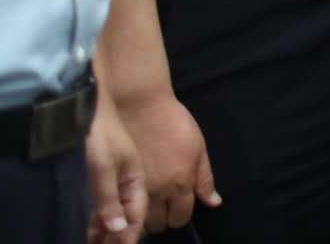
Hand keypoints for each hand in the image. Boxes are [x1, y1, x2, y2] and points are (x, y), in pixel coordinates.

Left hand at [82, 88, 145, 243]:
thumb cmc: (98, 133)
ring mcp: (111, 179)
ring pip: (110, 213)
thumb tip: (119, 230)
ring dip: (102, 230)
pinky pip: (97, 205)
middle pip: (125, 217)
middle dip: (116, 236)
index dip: (128, 236)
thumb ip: (109, 199)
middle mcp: (126, 181)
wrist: (85, 102)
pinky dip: (92, 220)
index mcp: (135, 178)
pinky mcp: (95, 176)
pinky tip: (84, 230)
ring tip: (90, 242)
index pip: (136, 215)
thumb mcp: (103, 167)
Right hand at [116, 91, 217, 233]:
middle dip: (162, 218)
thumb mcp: (198, 147)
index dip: (179, 215)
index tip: (176, 208)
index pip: (181, 217)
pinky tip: (130, 200)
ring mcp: (135, 189)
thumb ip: (204, 178)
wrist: (141, 106)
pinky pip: (121, 209)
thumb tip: (214, 202)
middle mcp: (158, 191)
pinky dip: (126, 210)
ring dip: (143, 216)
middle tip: (161, 205)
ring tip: (145, 202)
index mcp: (181, 183)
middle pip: (159, 223)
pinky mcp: (116, 182)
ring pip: (139, 221)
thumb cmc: (174, 123)